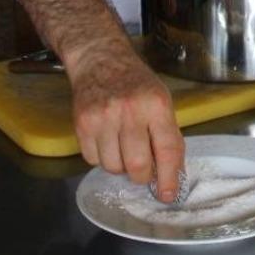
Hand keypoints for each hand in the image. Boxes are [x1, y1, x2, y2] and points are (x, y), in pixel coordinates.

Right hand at [68, 39, 184, 203]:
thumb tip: (172, 173)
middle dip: (142, 175)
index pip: (167, 150)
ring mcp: (103, 118)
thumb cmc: (136, 82)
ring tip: (124, 147)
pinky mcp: (82, 124)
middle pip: (138, 165)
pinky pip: (93, 160)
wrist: (100, 59)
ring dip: (121, 166)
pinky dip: (102, 158)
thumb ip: (168, 134)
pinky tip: (107, 140)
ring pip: (113, 167)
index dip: (169, 177)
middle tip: (144, 168)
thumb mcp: (161, 100)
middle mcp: (130, 112)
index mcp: (157, 105)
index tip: (168, 194)